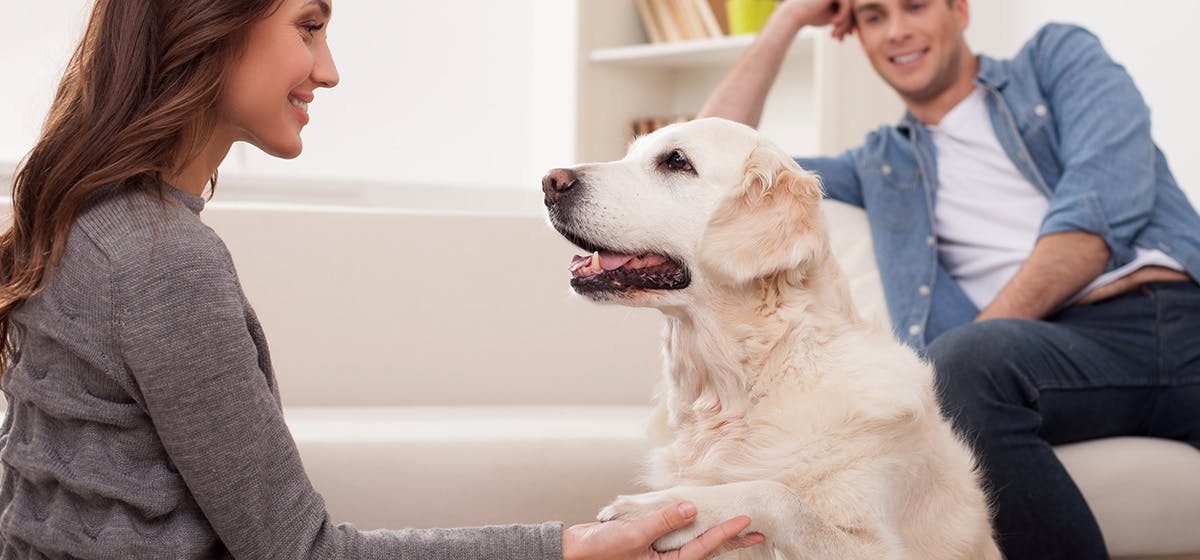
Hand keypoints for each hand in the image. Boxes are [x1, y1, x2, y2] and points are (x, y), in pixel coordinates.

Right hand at [562, 501, 764, 559]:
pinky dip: (692, 527)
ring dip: (717, 534)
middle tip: (758, 530)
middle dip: (732, 540)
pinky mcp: (651, 544)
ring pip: (695, 543)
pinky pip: (677, 536)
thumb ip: (664, 520)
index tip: (746, 521)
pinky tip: (701, 518)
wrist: (574, 553)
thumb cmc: (599, 551)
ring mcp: (660, 553)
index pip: (704, 547)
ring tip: (740, 526)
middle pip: (707, 549)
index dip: (726, 533)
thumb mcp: (634, 535)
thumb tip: (692, 507)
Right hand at [772, 0, 854, 39]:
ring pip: (851, 8)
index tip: (847, 36)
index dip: (851, 23)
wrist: (794, 14)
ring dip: (844, 24)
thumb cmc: (810, 17)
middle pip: (853, 9)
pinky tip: (833, 23)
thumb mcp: (831, 19)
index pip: (853, 9)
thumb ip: (843, 20)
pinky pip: (846, 5)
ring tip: (835, 35)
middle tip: (842, 39)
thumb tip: (855, 29)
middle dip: (849, 25)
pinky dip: (842, 16)